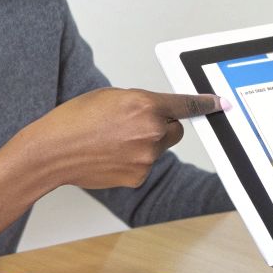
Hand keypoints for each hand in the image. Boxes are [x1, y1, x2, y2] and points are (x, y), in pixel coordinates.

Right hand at [29, 88, 219, 189]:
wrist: (52, 151)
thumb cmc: (75, 120)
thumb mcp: (111, 96)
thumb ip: (141, 102)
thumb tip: (157, 111)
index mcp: (145, 104)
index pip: (185, 104)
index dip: (205, 104)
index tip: (220, 104)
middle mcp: (150, 130)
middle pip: (176, 129)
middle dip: (163, 126)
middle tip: (135, 125)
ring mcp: (146, 157)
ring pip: (159, 147)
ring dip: (145, 144)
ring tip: (112, 141)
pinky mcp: (138, 176)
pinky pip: (146, 165)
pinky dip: (134, 161)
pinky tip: (110, 156)